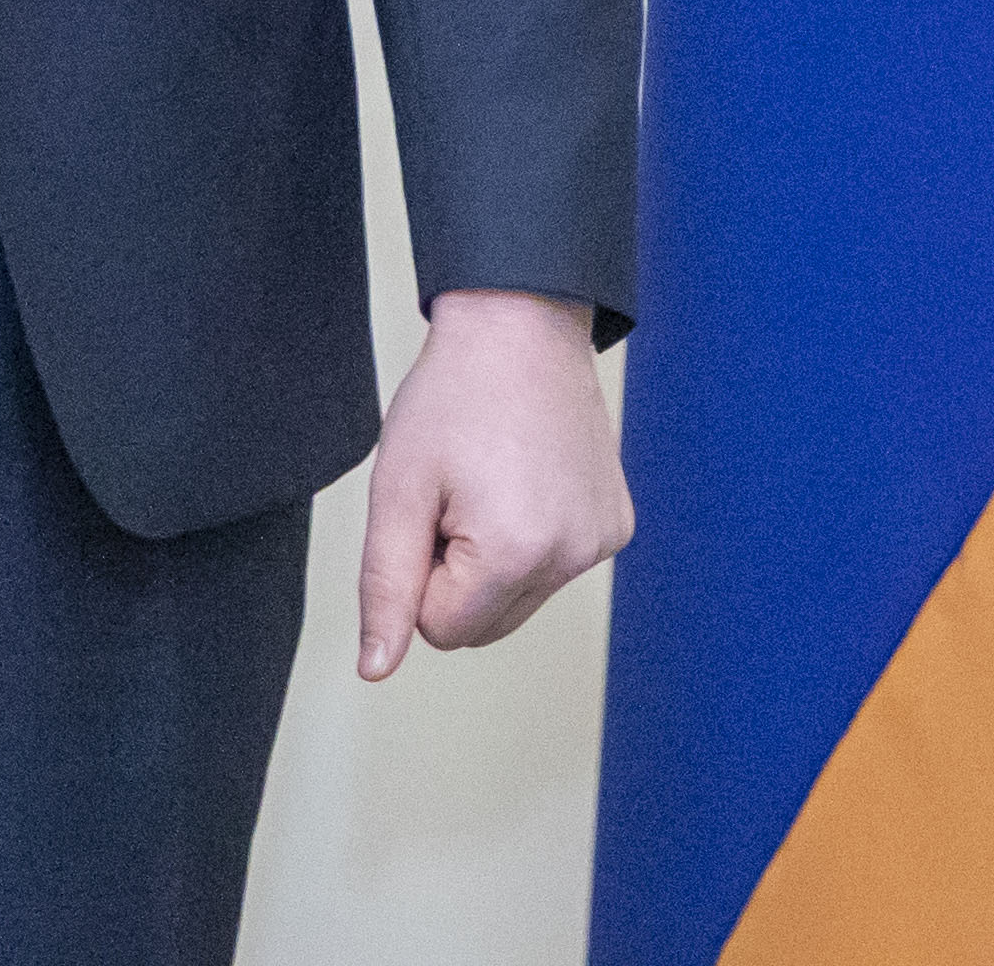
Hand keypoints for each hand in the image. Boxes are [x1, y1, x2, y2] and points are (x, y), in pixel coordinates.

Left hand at [352, 285, 629, 676]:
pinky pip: (553, 567)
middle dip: (456, 571)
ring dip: (491, 557)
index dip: (420, 571)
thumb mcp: (398, 489)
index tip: (430, 508)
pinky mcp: (616, 526)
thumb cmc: (452, 397)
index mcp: (518, 553)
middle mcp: (574, 558)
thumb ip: (386, 586)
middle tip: (455, 493)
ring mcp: (603, 543)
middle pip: (483, 624)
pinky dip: (529, 538)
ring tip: (487, 481)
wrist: (519, 325)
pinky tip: (522, 477)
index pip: (441, 629)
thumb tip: (376, 669)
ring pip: (517, 600)